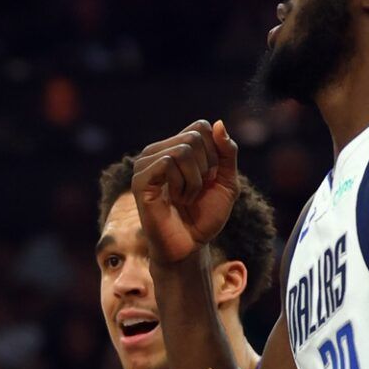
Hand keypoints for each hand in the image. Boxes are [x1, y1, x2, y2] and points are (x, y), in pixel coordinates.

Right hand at [132, 119, 239, 264]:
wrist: (190, 246)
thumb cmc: (205, 216)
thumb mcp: (227, 182)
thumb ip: (227, 153)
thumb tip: (218, 123)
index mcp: (176, 147)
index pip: (200, 126)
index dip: (215, 152)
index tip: (211, 177)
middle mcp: (158, 151)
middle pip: (194, 136)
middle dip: (206, 167)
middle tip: (197, 190)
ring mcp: (146, 164)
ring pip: (182, 149)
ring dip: (194, 180)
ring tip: (186, 197)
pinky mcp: (140, 179)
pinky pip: (167, 163)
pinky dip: (181, 184)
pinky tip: (175, 199)